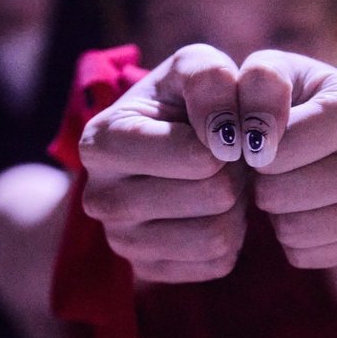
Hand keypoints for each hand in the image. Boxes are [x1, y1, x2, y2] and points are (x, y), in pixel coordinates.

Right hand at [80, 45, 248, 282]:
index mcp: (102, 141)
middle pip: (214, 196)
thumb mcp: (189, 68)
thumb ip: (209, 77)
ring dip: (236, 205)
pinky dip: (231, 235)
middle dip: (233, 171)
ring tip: (219, 182)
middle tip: (224, 157)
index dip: (228, 138)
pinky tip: (211, 211)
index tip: (226, 129)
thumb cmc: (176, 105)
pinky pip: (217, 262)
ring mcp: (122, 242)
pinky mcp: (148, 270)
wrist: (158, 150)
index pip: (197, 156)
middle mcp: (100, 198)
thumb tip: (225, 136)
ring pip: (219, 236)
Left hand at [236, 50, 336, 269]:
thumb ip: (260, 83)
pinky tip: (303, 206)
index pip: (277, 150)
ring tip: (288, 182)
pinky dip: (289, 235)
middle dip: (262, 179)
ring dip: (274, 209)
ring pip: (291, 230)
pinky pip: (302, 254)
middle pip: (280, 194)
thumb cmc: (293, 101)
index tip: (257, 136)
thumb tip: (255, 138)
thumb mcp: (274, 72)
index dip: (252, 146)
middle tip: (273, 164)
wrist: (331, 137)